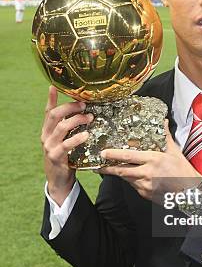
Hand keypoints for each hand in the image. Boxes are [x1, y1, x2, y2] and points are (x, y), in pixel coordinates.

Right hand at [41, 86, 92, 204]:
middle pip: (55, 115)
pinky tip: (86, 135)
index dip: (51, 98)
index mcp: (48, 130)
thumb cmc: (65, 157)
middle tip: (84, 105)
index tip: (53, 86)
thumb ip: (69, 127)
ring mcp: (49, 146)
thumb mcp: (64, 140)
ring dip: (77, 120)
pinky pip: (66, 144)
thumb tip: (83, 112)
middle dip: (70, 107)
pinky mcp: (56, 156)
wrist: (59, 180)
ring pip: (61, 127)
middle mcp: (46, 136)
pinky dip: (77, 138)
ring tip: (89, 118)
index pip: (48, 111)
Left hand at [99, 120, 201, 200]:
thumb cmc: (183, 171)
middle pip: (122, 171)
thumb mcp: (175, 152)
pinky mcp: (146, 194)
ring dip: (120, 174)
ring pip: (127, 179)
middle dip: (108, 169)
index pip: (128, 156)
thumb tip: (163, 122)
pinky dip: (131, 181)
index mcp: (153, 160)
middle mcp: (147, 173)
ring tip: (112, 169)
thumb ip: (165, 137)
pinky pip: (134, 186)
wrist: (190, 192)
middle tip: (98, 166)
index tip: (103, 153)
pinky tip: (133, 177)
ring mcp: (146, 186)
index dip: (113, 155)